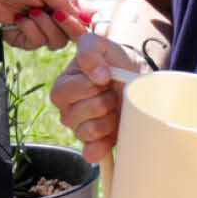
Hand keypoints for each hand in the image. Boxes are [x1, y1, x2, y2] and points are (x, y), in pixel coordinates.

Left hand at [0, 0, 90, 49]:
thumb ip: (68, 4)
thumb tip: (89, 20)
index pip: (86, 17)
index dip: (90, 24)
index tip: (94, 27)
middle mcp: (53, 15)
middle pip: (73, 34)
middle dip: (64, 25)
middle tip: (53, 13)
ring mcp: (39, 28)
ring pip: (55, 42)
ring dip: (43, 26)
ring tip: (29, 12)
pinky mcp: (23, 38)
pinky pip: (36, 44)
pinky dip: (28, 31)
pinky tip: (18, 19)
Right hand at [49, 32, 147, 161]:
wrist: (134, 76)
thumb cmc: (112, 60)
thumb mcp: (99, 44)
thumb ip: (89, 52)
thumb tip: (98, 77)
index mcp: (62, 87)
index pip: (66, 92)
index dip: (89, 85)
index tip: (104, 78)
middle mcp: (67, 111)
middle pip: (79, 114)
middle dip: (103, 101)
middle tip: (111, 93)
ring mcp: (80, 129)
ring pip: (88, 132)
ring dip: (108, 119)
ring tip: (115, 107)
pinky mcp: (96, 144)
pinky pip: (91, 153)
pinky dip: (103, 146)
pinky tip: (112, 134)